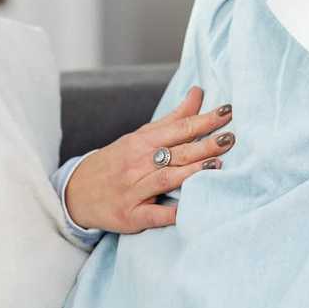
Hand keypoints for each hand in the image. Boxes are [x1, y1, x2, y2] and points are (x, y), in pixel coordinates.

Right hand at [64, 86, 233, 233]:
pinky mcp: (130, 215)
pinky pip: (154, 215)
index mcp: (143, 142)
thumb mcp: (142, 136)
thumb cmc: (118, 161)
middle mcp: (138, 164)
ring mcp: (133, 190)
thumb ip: (174, 118)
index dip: (205, 119)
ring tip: (217, 164)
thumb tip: (198, 92)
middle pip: (176, 152)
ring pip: (166, 179)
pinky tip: (190, 210)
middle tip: (231, 138)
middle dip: (205, 144)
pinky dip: (171, 213)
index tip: (228, 111)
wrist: (77, 192)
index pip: (179, 128)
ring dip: (192, 172)